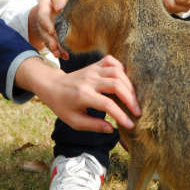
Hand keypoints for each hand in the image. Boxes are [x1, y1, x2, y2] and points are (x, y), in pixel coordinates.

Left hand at [16, 55, 140, 132]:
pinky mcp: (94, 65)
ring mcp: (92, 70)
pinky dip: (121, 68)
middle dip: (130, 99)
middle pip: (116, 85)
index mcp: (83, 95)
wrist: (52, 86)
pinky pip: (111, 61)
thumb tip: (112, 129)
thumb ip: (93, 126)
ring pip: (116, 72)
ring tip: (134, 99)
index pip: (107, 104)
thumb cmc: (63, 106)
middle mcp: (89, 80)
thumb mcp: (74, 121)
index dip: (121, 115)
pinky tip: (124, 80)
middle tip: (138, 112)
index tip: (130, 125)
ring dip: (129, 85)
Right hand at [28, 0, 68, 59]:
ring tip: (59, 54)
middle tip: (55, 47)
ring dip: (54, 48)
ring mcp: (45, 30)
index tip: (51, 31)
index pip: (42, 16)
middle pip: (44, 32)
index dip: (46, 24)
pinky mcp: (50, 38)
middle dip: (49, 40)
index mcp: (43, 8)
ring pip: (48, 40)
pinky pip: (53, 45)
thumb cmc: (58, 1)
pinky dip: (59, 51)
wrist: (53, 8)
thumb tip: (61, 8)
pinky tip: (64, 56)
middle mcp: (42, 21)